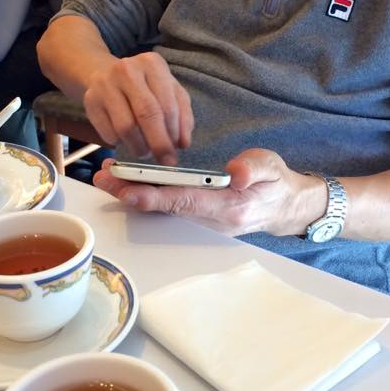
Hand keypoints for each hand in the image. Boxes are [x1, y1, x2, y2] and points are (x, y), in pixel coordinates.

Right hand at [83, 52, 193, 164]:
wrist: (103, 73)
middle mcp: (128, 70)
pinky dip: (120, 143)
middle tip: (164, 160)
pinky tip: (126, 139)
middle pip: (146, 114)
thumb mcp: (168, 90)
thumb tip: (182, 143)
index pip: (168, 104)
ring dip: (139, 146)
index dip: (174, 132)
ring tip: (145, 151)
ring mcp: (105, 84)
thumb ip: (181, 114)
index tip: (177, 150)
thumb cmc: (143, 85)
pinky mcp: (90, 101)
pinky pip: (108, 132)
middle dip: (159, 143)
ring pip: (126, 127)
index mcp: (153, 64)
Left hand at [93, 149, 324, 236]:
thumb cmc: (276, 182)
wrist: (285, 206)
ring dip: (134, 195)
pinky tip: (126, 184)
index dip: (155, 197)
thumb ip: (253, 168)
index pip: (186, 201)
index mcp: (230, 208)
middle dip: (132, 194)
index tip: (128, 190)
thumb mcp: (272, 166)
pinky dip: (146, 197)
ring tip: (106, 177)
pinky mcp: (199, 220)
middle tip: (104, 177)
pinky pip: (168, 210)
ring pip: (163, 211)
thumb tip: (234, 174)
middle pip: (166, 209)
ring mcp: (204, 224)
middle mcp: (212, 222)